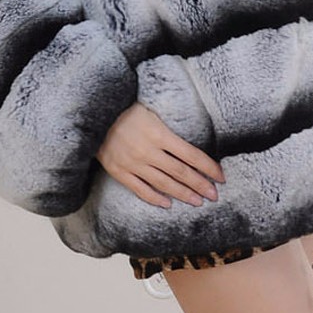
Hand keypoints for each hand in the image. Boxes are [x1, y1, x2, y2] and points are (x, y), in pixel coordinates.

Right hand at [96, 103, 224, 208]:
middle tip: (214, 195)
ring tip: (198, 202)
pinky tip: (168, 204)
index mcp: (159, 133)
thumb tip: (190, 143)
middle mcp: (148, 151)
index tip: (221, 177)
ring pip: (164, 184)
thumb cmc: (125, 107)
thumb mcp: (151, 110)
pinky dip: (155, 198)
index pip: (191, 154)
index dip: (208, 167)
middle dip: (200, 185)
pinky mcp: (119, 171)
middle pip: (181, 173)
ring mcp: (133, 163)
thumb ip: (168, 128)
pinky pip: (140, 189)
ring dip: (183, 194)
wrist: (92, 114)